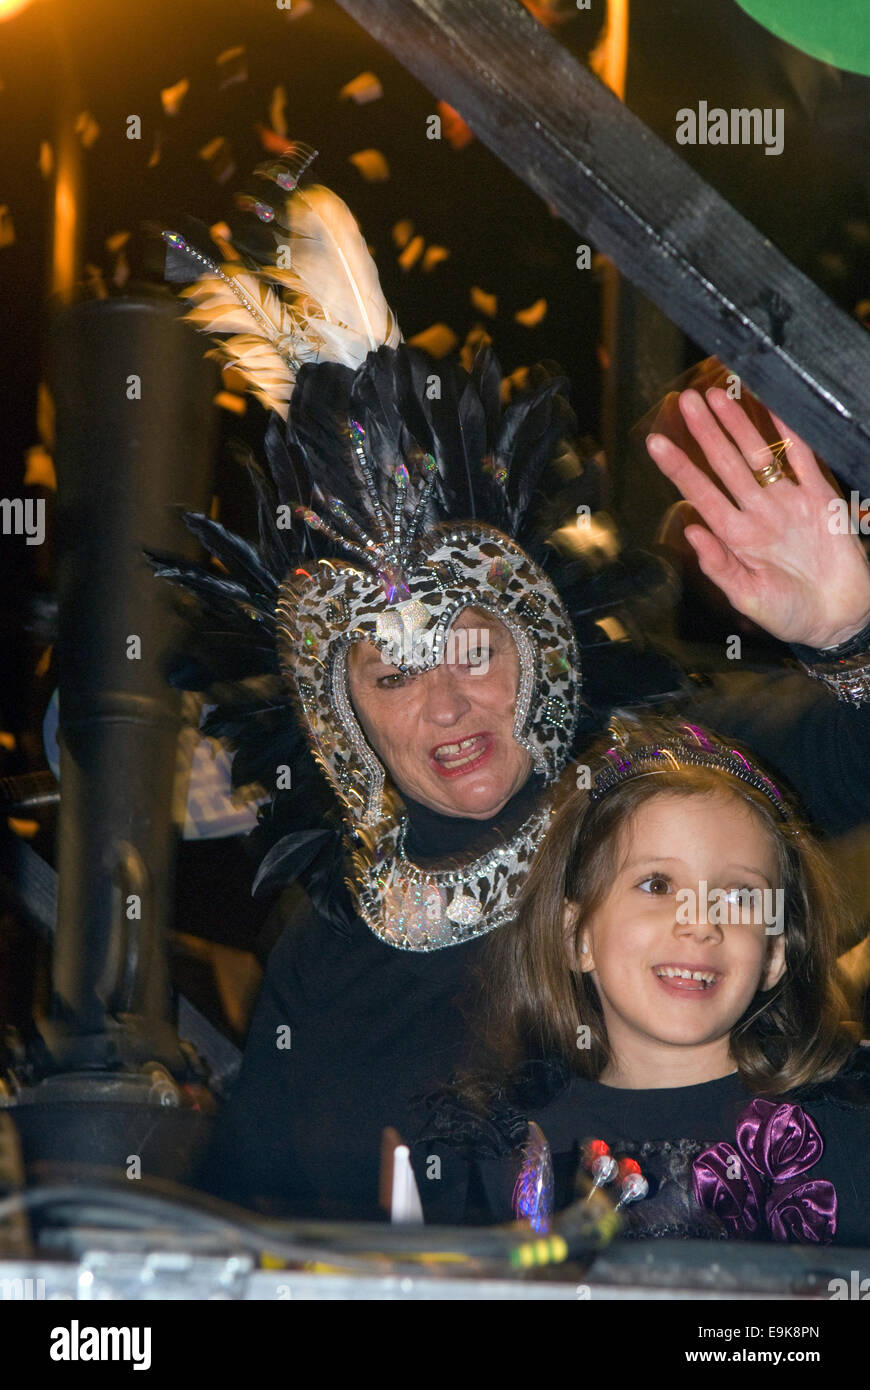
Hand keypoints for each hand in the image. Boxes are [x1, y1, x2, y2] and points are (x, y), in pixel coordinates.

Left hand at [645, 388, 869, 649]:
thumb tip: (691, 534)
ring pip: (759, 454)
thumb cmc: (790, 615)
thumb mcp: (748, 599)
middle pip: (725, 464)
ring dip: (738, 425)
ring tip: (718, 395)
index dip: (679, 467)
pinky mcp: (819, 499)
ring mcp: (787, 503)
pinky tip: (774, 408)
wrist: (838, 619)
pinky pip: (803, 458)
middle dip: (705, 432)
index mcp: (736, 537)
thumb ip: (720, 568)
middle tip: (686, 400)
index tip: (655, 443)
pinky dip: (790, 433)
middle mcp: (757, 514)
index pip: (700, 493)